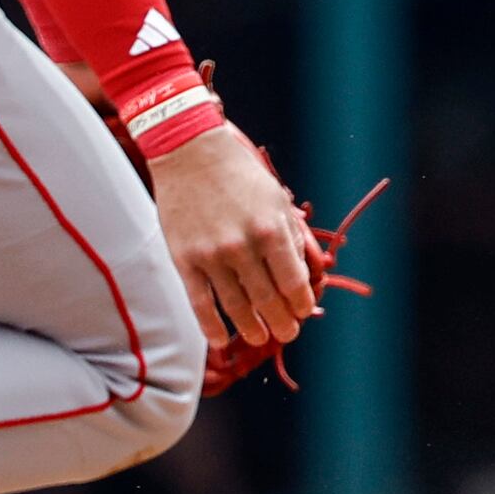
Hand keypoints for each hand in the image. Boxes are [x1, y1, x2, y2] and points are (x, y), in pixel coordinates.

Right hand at [149, 123, 316, 353]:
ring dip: (252, 328)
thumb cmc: (238, 174)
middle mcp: (242, 246)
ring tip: (261, 337)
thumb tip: (311, 273)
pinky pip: (199, 302)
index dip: (302, 303)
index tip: (304, 311)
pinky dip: (211, 326)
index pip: (293, 282)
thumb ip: (294, 237)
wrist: (188, 152)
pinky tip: (221, 341)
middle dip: (283, 323)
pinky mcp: (183, 260)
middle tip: (288, 333)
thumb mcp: (277, 199)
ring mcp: (211, 256)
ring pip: (236, 307)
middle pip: (268, 300)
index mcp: (270, 230)